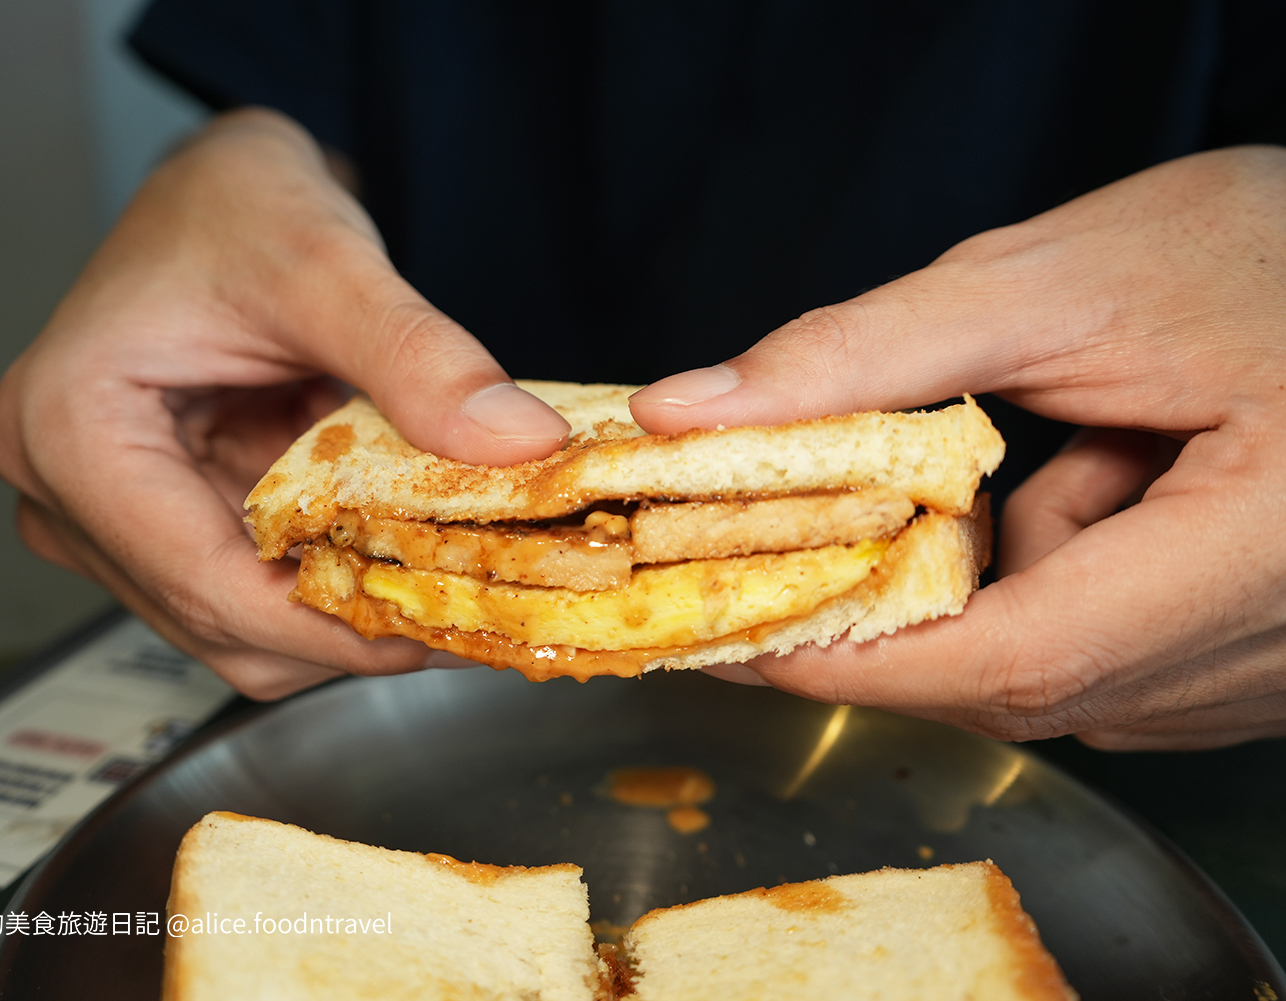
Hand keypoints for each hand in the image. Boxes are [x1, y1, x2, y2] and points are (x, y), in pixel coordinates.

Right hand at [0, 109, 569, 698]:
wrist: (217, 190)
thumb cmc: (233, 203)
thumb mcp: (326, 264)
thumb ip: (418, 358)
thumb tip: (518, 444)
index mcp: (67, 431)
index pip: (202, 582)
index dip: (329, 626)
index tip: (438, 624)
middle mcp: (62, 493)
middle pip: (219, 622)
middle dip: (347, 627)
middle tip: (467, 606)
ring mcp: (107, 517)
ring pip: (238, 624)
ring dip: (344, 615)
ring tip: (446, 578)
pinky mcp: (160, 522)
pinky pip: (251, 587)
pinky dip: (331, 583)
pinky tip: (402, 554)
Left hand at [630, 145, 1285, 749]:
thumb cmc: (1274, 243)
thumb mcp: (1058, 278)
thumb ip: (865, 353)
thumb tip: (689, 411)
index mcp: (1261, 552)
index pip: (1011, 662)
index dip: (845, 653)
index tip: (719, 624)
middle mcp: (1280, 646)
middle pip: (1021, 685)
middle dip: (885, 613)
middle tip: (800, 532)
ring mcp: (1273, 668)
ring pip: (1054, 678)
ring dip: (978, 584)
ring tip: (1048, 445)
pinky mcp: (1254, 654)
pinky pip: (1104, 660)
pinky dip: (1042, 586)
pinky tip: (1095, 479)